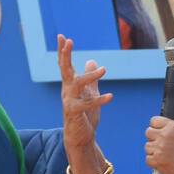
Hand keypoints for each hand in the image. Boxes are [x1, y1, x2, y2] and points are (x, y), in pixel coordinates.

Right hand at [58, 33, 112, 151]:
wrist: (80, 137)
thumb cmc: (84, 115)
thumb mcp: (90, 93)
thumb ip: (91, 78)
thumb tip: (92, 61)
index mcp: (70, 85)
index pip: (65, 65)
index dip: (64, 51)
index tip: (62, 36)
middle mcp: (67, 91)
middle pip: (64, 69)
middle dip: (66, 54)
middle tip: (69, 41)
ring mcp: (69, 102)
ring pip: (77, 84)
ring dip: (90, 76)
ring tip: (104, 70)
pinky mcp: (75, 113)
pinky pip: (87, 104)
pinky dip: (99, 100)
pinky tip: (111, 96)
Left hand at [144, 116, 173, 173]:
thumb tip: (164, 128)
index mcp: (173, 127)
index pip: (154, 121)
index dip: (156, 127)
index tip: (158, 132)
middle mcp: (165, 136)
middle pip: (148, 132)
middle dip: (153, 139)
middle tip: (161, 145)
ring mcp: (159, 149)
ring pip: (147, 147)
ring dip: (153, 151)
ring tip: (164, 155)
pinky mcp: (156, 161)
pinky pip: (148, 159)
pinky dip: (154, 162)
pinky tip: (163, 162)